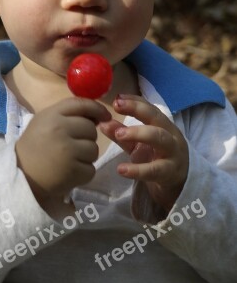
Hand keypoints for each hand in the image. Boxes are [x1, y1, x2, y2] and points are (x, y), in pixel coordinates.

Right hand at [15, 97, 110, 200]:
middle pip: (91, 129)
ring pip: (94, 149)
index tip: (105, 116)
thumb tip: (97, 115)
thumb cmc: (34, 146)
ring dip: (86, 156)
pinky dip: (84, 173)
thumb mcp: (44, 121)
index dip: (97, 108)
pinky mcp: (72, 171)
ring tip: (70, 160)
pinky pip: (91, 169)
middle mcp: (60, 129)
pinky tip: (70, 173)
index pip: (81, 104)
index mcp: (52, 115)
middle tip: (74, 146)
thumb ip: (67, 115)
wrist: (20, 176)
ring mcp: (67, 150)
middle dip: (87, 138)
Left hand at [99, 95, 188, 211]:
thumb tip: (102, 123)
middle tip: (117, 108)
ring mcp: (172, 152)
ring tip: (118, 135)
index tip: (117, 98)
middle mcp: (170, 134)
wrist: (179, 183)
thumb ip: (122, 134)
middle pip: (156, 117)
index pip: (149, 107)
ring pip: (160, 138)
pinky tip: (122, 170)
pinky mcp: (170, 172)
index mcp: (163, 124)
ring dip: (139, 133)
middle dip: (137, 110)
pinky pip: (154, 170)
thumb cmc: (156, 157)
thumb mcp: (138, 144)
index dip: (134, 101)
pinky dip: (138, 170)